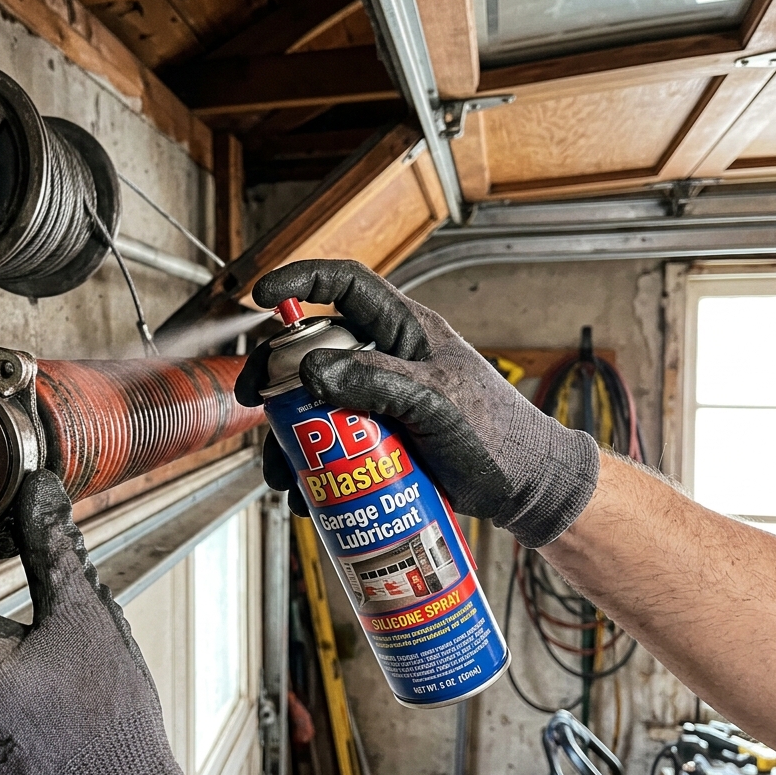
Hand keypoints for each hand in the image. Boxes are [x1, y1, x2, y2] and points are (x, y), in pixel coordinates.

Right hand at [235, 259, 598, 547]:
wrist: (522, 489)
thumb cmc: (497, 437)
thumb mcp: (438, 403)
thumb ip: (378, 382)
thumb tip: (310, 369)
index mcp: (405, 330)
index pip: (347, 285)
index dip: (302, 280)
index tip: (263, 296)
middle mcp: (385, 357)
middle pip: (311, 349)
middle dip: (274, 375)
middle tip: (253, 400)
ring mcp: (377, 399)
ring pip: (312, 403)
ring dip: (287, 435)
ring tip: (283, 474)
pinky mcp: (375, 438)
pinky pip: (329, 444)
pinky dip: (310, 467)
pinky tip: (308, 494)